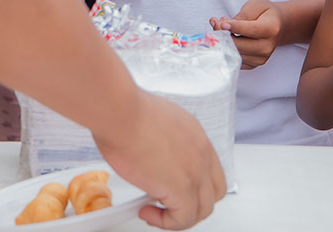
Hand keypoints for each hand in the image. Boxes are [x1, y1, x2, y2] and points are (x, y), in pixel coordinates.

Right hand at [93, 91, 227, 229]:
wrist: (120, 113)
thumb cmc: (125, 112)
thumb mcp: (152, 123)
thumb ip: (160, 142)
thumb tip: (149, 155)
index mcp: (195, 135)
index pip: (210, 170)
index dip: (195, 185)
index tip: (174, 187)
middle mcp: (201, 153)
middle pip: (213, 193)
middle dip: (191, 203)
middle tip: (166, 204)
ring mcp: (195, 172)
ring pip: (202, 210)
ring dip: (178, 216)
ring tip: (153, 210)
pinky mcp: (182, 189)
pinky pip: (183, 219)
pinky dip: (166, 222)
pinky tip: (147, 212)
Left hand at [211, 0, 282, 69]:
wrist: (278, 25)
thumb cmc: (265, 13)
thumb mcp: (255, 6)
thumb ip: (241, 16)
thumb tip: (224, 25)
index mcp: (272, 29)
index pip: (251, 30)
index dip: (235, 27)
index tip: (222, 23)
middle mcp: (268, 46)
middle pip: (240, 45)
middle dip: (223, 33)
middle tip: (215, 21)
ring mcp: (262, 58)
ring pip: (234, 54)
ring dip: (222, 41)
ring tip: (221, 27)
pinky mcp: (254, 65)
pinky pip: (235, 60)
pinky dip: (226, 49)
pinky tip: (225, 38)